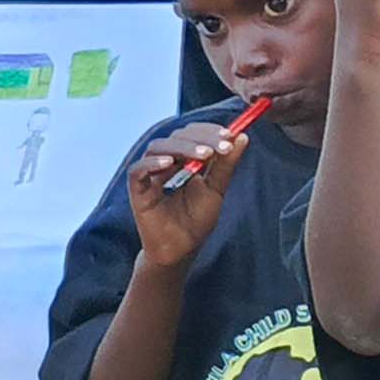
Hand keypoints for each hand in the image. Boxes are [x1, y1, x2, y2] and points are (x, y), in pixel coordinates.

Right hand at [124, 122, 247, 269]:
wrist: (183, 248)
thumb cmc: (197, 218)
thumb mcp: (216, 187)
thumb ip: (226, 164)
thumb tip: (242, 136)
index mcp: (182, 159)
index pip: (192, 134)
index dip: (209, 131)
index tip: (230, 134)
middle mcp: (164, 162)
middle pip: (176, 137)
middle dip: (201, 138)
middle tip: (222, 144)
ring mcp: (149, 175)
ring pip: (157, 148)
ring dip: (182, 147)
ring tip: (205, 154)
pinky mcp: (137, 191)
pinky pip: (138, 171)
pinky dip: (152, 164)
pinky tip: (170, 164)